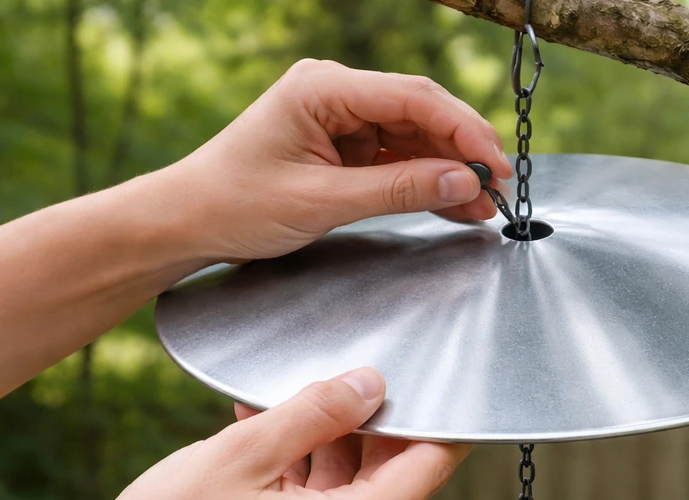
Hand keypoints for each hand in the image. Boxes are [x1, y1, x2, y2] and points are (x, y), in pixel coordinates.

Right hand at [68, 367, 469, 499]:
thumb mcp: (247, 451)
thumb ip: (320, 411)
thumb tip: (372, 384)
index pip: (428, 468)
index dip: (439, 422)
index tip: (437, 387)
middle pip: (385, 480)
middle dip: (361, 428)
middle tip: (329, 385)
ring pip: (347, 495)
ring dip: (321, 448)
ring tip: (274, 410)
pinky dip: (300, 479)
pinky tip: (264, 443)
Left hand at [170, 59, 513, 262]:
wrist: (189, 222)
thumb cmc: (236, 203)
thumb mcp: (322, 201)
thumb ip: (398, 190)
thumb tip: (464, 183)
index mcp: (324, 87)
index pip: (414, 98)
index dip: (464, 132)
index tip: (495, 166)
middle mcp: (336, 94)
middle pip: (421, 114)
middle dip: (463, 153)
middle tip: (499, 189)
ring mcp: (341, 121)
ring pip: (414, 140)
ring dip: (449, 173)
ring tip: (483, 207)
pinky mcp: (343, 148)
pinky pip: (397, 161)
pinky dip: (424, 184)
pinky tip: (454, 204)